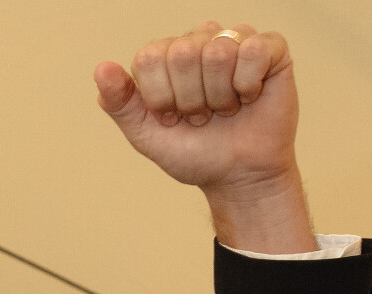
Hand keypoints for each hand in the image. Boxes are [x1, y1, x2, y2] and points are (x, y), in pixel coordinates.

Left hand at [94, 25, 300, 204]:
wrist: (238, 176)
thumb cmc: (195, 153)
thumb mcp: (147, 136)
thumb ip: (121, 104)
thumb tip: (102, 68)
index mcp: (166, 56)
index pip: (148, 58)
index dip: (160, 97)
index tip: (172, 117)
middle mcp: (198, 40)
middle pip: (181, 53)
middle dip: (190, 100)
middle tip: (201, 116)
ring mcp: (234, 39)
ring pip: (217, 53)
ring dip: (219, 97)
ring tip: (225, 109)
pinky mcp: (269, 47)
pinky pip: (253, 51)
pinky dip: (247, 86)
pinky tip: (249, 97)